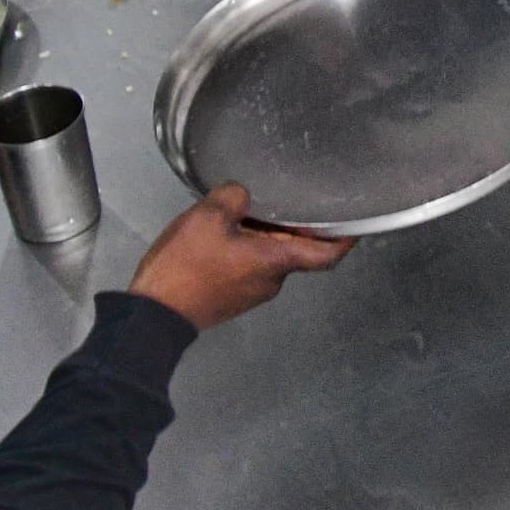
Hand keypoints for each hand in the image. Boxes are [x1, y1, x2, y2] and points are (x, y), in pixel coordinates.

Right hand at [132, 185, 352, 328]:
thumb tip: (243, 197)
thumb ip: (234, 197)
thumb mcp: (208, 217)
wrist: (153, 314)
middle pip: (294, 248)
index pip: (327, 254)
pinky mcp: (233, 297)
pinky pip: (249, 265)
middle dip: (288, 222)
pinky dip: (245, 247)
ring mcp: (252, 293)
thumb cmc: (187, 265)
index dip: (345, 237)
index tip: (355, 220)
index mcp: (277, 262)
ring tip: (242, 209)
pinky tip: (223, 231)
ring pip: (269, 255)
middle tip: (278, 194)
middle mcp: (272, 281)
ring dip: (261, 233)